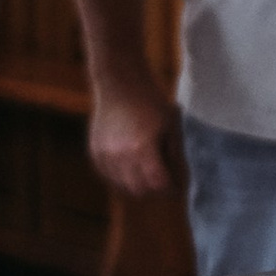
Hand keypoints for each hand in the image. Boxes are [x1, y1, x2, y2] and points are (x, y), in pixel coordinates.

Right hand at [86, 72, 175, 198]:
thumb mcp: (171, 128)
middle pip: (140, 191)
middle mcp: (120, 156)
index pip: (158, 185)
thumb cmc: (150, 103)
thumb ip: (176, 158)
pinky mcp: (95, 152)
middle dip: (155, 191)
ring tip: (149, 174)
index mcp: (142, 149)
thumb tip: (180, 182)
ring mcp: (104, 155)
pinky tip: (132, 167)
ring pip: (122, 187)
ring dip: (138, 186)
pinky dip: (122, 179)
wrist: (120, 84)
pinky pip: (109, 177)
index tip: (178, 187)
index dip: (171, 189)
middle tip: (164, 182)